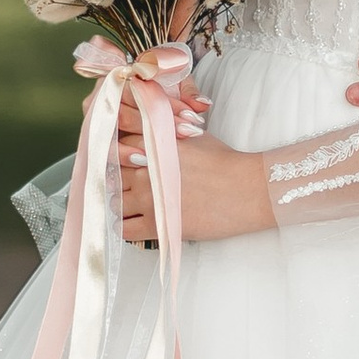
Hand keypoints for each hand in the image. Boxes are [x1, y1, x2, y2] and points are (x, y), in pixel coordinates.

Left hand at [119, 129, 274, 243]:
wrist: (246, 190)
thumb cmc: (224, 162)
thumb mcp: (192, 135)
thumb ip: (164, 132)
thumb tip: (150, 129)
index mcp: (152, 144)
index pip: (117, 147)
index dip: (118, 156)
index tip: (122, 164)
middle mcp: (145, 169)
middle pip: (112, 175)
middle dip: (117, 180)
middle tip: (128, 186)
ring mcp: (149, 198)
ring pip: (115, 203)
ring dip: (121, 204)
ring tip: (132, 206)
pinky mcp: (157, 224)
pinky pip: (125, 229)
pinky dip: (125, 227)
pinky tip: (134, 223)